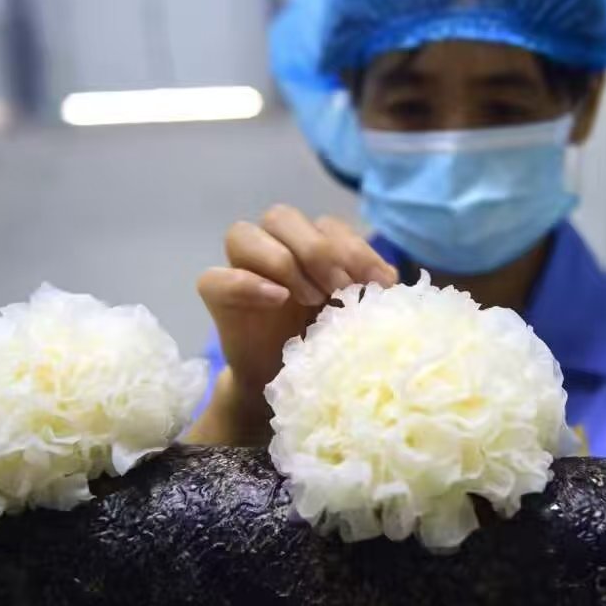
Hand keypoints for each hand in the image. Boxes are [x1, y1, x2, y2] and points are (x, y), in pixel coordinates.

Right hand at [190, 205, 396, 444]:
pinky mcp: (216, 295)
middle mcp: (272, 246)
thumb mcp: (354, 316)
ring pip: (244, 234)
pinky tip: (277, 300)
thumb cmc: (324, 345)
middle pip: (281, 217)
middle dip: (317, 250)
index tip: (380, 284)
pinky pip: (215, 276)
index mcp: (309, 245)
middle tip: (340, 288)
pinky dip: (246, 283)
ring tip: (311, 299)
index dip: (355, 249)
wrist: (288, 387)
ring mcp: (240, 267)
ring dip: (283, 261)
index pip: (328, 226)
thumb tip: (390, 281)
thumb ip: (369, 292)